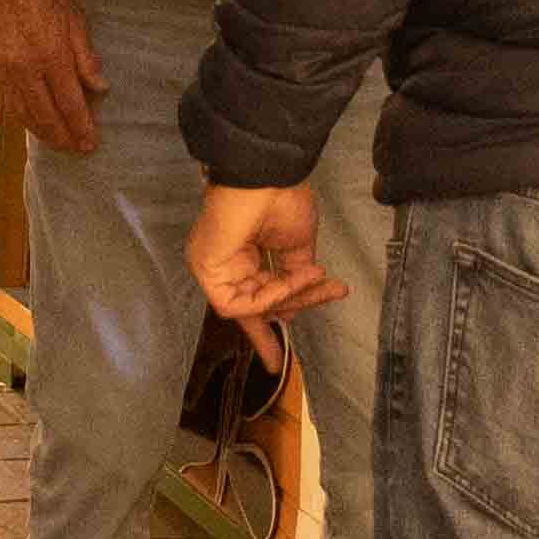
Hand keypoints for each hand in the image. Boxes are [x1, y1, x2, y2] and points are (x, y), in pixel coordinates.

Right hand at [0, 0, 101, 156]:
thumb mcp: (76, 21)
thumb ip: (86, 58)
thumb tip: (100, 88)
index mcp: (51, 54)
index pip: (69, 102)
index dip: (81, 126)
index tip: (90, 143)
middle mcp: (25, 68)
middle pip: (45, 115)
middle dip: (63, 137)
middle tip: (76, 150)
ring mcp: (4, 70)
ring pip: (23, 114)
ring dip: (41, 134)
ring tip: (58, 142)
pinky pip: (6, 103)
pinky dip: (21, 118)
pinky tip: (34, 125)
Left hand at [193, 181, 342, 321]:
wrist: (267, 175)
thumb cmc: (280, 198)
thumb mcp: (296, 245)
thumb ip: (294, 276)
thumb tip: (294, 306)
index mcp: (240, 256)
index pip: (253, 300)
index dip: (264, 331)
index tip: (275, 363)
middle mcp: (224, 265)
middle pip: (258, 303)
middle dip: (297, 303)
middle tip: (333, 292)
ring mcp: (213, 269)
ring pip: (251, 307)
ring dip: (289, 297)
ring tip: (319, 280)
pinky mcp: (206, 272)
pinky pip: (239, 304)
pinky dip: (269, 298)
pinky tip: (291, 282)